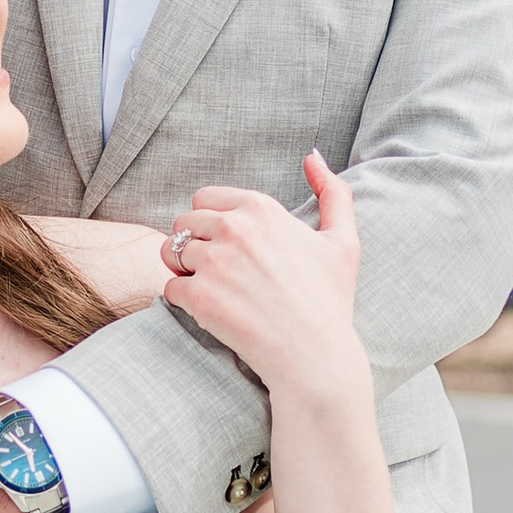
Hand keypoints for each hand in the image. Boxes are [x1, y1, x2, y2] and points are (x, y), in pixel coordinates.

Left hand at [160, 155, 363, 399]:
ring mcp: (213, 262)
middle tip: (218, 270)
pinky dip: (183, 299)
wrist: (314, 355)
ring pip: (170, 252)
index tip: (229, 245)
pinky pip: (169, 286)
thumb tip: (312, 157)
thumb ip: (333, 192)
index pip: (206, 197)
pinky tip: (209, 310)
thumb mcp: (343, 240)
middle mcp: (234, 228)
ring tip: (211, 288)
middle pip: (183, 222)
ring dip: (184, 269)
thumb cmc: (329, 300)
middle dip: (194, 243)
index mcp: (262, 209)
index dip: (212, 221)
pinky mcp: (198, 296)